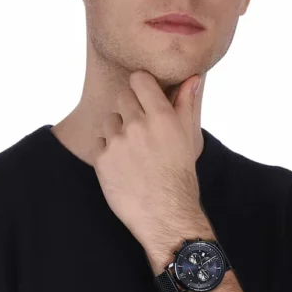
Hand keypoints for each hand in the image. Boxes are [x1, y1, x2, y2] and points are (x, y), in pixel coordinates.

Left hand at [92, 70, 206, 266]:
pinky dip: (108, 152)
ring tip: (132, 151)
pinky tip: (123, 166)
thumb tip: (192, 77)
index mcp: (161, 116)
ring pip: (109, 120)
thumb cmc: (180, 176)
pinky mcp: (101, 160)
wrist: (166, 214)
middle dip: (130, 109)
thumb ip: (186, 103)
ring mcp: (117, 142)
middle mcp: (137, 125)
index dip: (140, 85)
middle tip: (140, 130)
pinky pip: (99, 143)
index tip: (142, 94)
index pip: (138, 79)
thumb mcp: (187, 137)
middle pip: (122, 97)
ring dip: (117, 130)